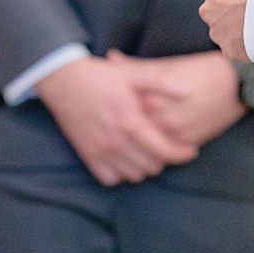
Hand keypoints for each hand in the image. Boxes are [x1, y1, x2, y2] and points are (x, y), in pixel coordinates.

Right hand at [37, 54, 199, 185]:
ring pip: (134, 175)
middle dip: (164, 158)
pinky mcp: (88, 156)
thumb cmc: (99, 75)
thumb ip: (161, 83)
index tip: (191, 150)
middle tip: (166, 145)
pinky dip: (121, 172)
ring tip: (147, 151)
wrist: (62, 80)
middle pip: (152, 167)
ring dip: (144, 166)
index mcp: (131, 122)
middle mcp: (116, 141)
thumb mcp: (132, 74)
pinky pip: (111, 179)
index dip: (183, 154)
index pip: (165, 151)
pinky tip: (125, 157)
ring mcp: (101, 151)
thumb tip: (188, 91)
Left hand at [120, 50, 246, 149]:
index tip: (105, 110)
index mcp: (152, 97)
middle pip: (133, 134)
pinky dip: (155, 154)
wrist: (234, 82)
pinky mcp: (190, 143)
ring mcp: (177, 133)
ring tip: (128, 142)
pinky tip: (148, 149)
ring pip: (148, 148)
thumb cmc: (198, 70)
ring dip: (138, 147)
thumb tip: (111, 58)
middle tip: (112, 130)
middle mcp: (163, 119)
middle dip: (122, 133)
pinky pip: (165, 155)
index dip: (112, 112)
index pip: (123, 112)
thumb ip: (135, 67)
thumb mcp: (165, 66)